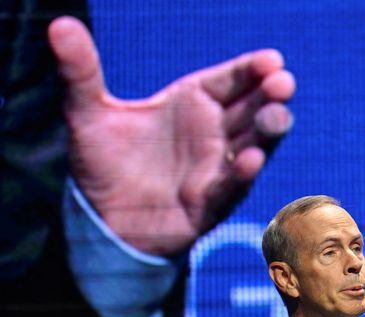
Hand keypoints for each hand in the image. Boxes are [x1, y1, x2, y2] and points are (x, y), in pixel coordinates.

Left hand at [48, 16, 295, 255]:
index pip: (231, 79)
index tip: (272, 60)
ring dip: (268, 131)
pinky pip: (230, 185)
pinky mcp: (211, 202)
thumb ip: (81, 71)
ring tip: (277, 114)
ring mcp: (217, 167)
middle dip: (270, 96)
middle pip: (252, 109)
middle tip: (282, 83)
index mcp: (193, 103)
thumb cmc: (103, 163)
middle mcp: (213, 133)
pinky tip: (250, 158)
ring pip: (253, 144)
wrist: (103, 221)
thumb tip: (58, 25)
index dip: (252, 70)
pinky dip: (241, 173)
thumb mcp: (88, 114)